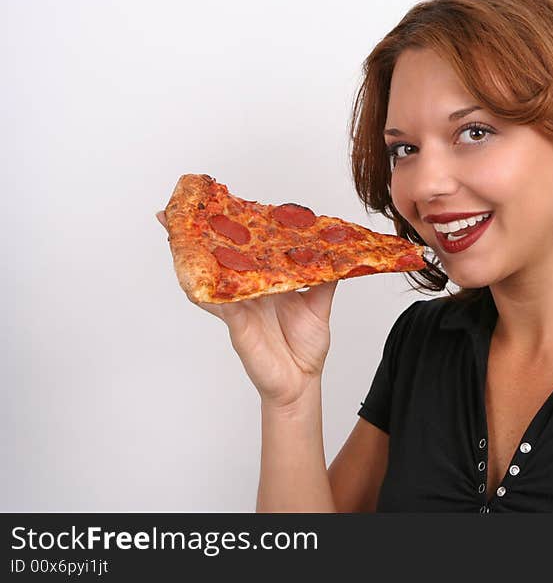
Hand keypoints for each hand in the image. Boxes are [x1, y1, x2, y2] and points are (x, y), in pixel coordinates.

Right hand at [157, 210, 337, 410]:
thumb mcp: (320, 304)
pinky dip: (210, 292)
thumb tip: (338, 251)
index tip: (218, 208)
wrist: (302, 382)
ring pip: (210, 279)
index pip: (243, 253)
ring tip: (177, 235)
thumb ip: (325, 278)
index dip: (230, 233)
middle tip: (177, 214)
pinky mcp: (238, 326)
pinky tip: (199, 278)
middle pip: (218, 261)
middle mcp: (247, 293)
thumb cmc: (305, 347)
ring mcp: (239, 308)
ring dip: (192, 259)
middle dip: (196, 238)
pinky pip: (220, 305)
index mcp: (264, 284)